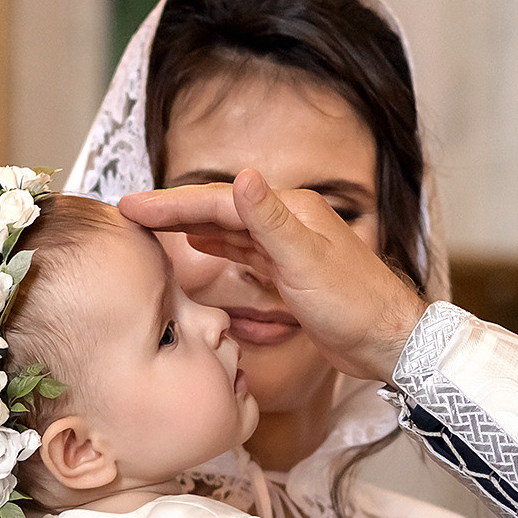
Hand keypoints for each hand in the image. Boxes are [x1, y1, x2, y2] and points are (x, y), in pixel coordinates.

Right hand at [120, 168, 427, 383]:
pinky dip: (217, 247)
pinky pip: (243, 252)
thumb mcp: (307, 262)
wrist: (389, 341)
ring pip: (228, 230)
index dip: (171, 203)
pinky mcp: (289, 273)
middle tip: (128, 211)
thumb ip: (271, 221)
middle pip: (218, 211)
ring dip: (190, 225)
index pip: (218, 201)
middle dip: (172, 210)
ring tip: (151, 224)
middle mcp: (287, 222)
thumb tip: (244, 176)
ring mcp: (287, 248)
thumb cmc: (355, 305)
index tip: (130, 205)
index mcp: (289, 210)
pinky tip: (199, 245)